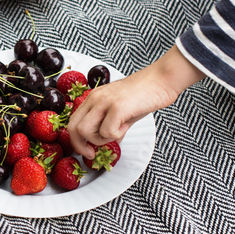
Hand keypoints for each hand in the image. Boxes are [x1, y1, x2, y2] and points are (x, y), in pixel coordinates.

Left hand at [68, 45, 203, 155]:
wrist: (162, 80)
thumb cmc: (144, 94)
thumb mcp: (121, 111)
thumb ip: (110, 125)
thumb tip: (107, 142)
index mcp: (93, 98)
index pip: (73, 121)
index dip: (77, 140)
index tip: (87, 150)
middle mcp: (94, 98)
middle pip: (73, 128)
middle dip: (81, 146)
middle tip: (93, 153)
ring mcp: (104, 101)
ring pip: (85, 131)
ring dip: (100, 140)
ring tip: (117, 132)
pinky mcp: (117, 107)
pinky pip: (107, 132)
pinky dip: (116, 135)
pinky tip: (126, 125)